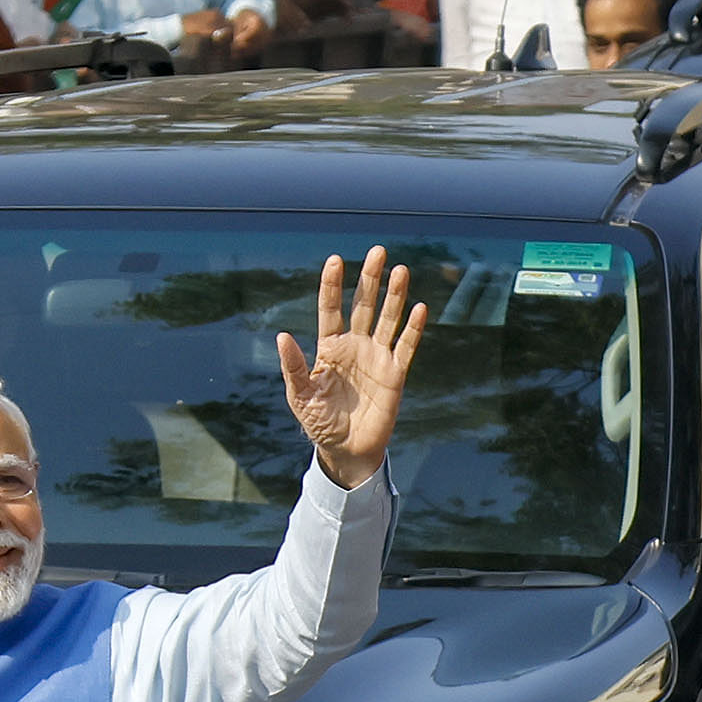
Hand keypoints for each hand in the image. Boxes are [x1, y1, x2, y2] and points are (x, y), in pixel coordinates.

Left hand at [277, 244, 432, 486]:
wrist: (346, 450)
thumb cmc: (319, 423)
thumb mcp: (300, 396)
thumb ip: (293, 366)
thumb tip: (282, 336)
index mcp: (329, 347)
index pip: (331, 309)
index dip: (332, 285)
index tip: (335, 260)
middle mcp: (355, 346)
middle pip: (363, 305)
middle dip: (370, 279)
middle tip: (377, 251)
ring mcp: (377, 357)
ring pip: (387, 319)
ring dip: (394, 296)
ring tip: (400, 270)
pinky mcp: (395, 373)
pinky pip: (406, 346)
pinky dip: (413, 329)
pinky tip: (420, 308)